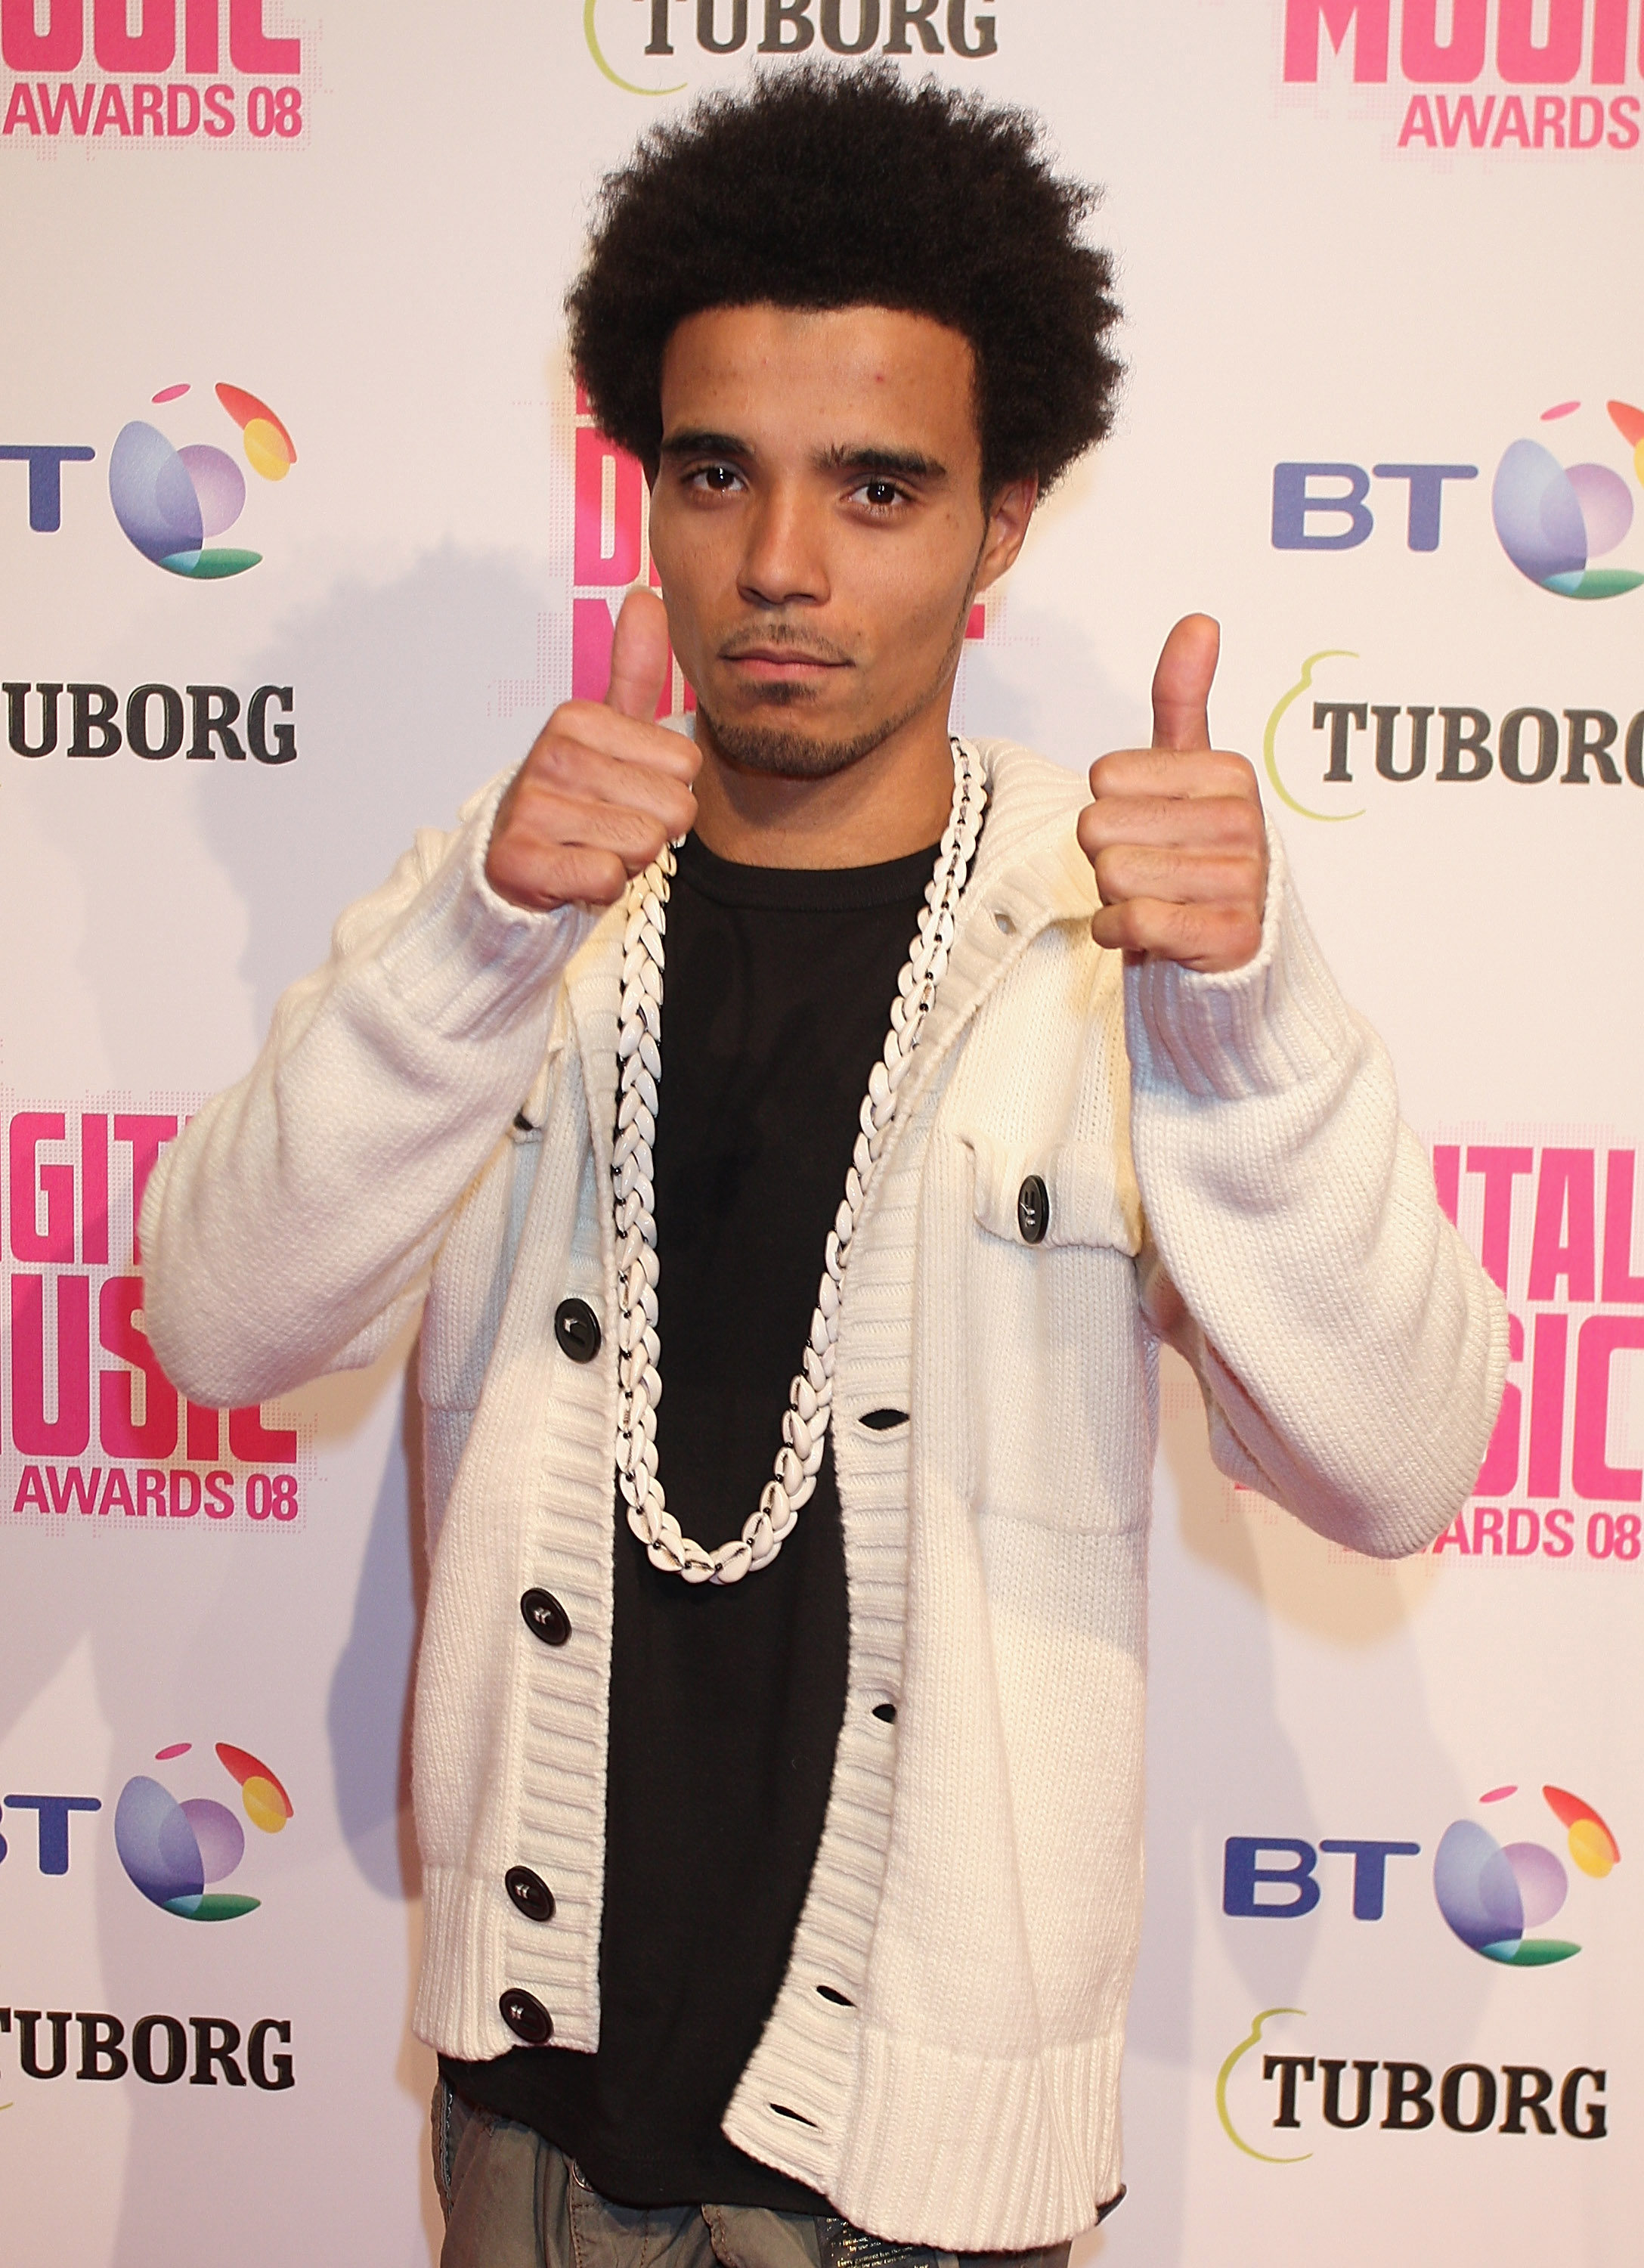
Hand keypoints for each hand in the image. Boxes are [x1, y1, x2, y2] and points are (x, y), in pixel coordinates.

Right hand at [487, 589, 699, 911]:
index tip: (624, 793)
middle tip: (609, 826)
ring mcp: (533, 806)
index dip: (667, 790)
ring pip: (643, 846)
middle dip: (652, 830)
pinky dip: (599, 887)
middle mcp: (553, 754)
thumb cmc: (575, 798)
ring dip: (627, 860)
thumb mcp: (608, 732)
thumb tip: (644, 595)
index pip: (686, 765)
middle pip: (673, 808)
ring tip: (590, 845)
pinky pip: (608, 879)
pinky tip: (573, 871)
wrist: (512, 863)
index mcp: (579, 718)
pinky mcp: (521, 858)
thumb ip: (633, 670)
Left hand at [1076, 615, 1267, 973]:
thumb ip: (1183, 698)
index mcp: (1230, 772)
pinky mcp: (1229, 937)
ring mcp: (1242, 882)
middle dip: (1106, 857)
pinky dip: (1121, 935)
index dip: (1110, 809)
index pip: (1103, 777)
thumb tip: (1200, 620)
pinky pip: (1132, 923)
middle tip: (1148, 870)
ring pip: (1112, 875)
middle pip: (1099, 826)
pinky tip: (1152, 933)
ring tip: (1155, 899)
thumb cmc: (1192, 856)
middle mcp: (1244, 822)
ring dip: (1115, 898)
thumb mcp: (1186, 773)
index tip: (1150, 830)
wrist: (1223, 951)